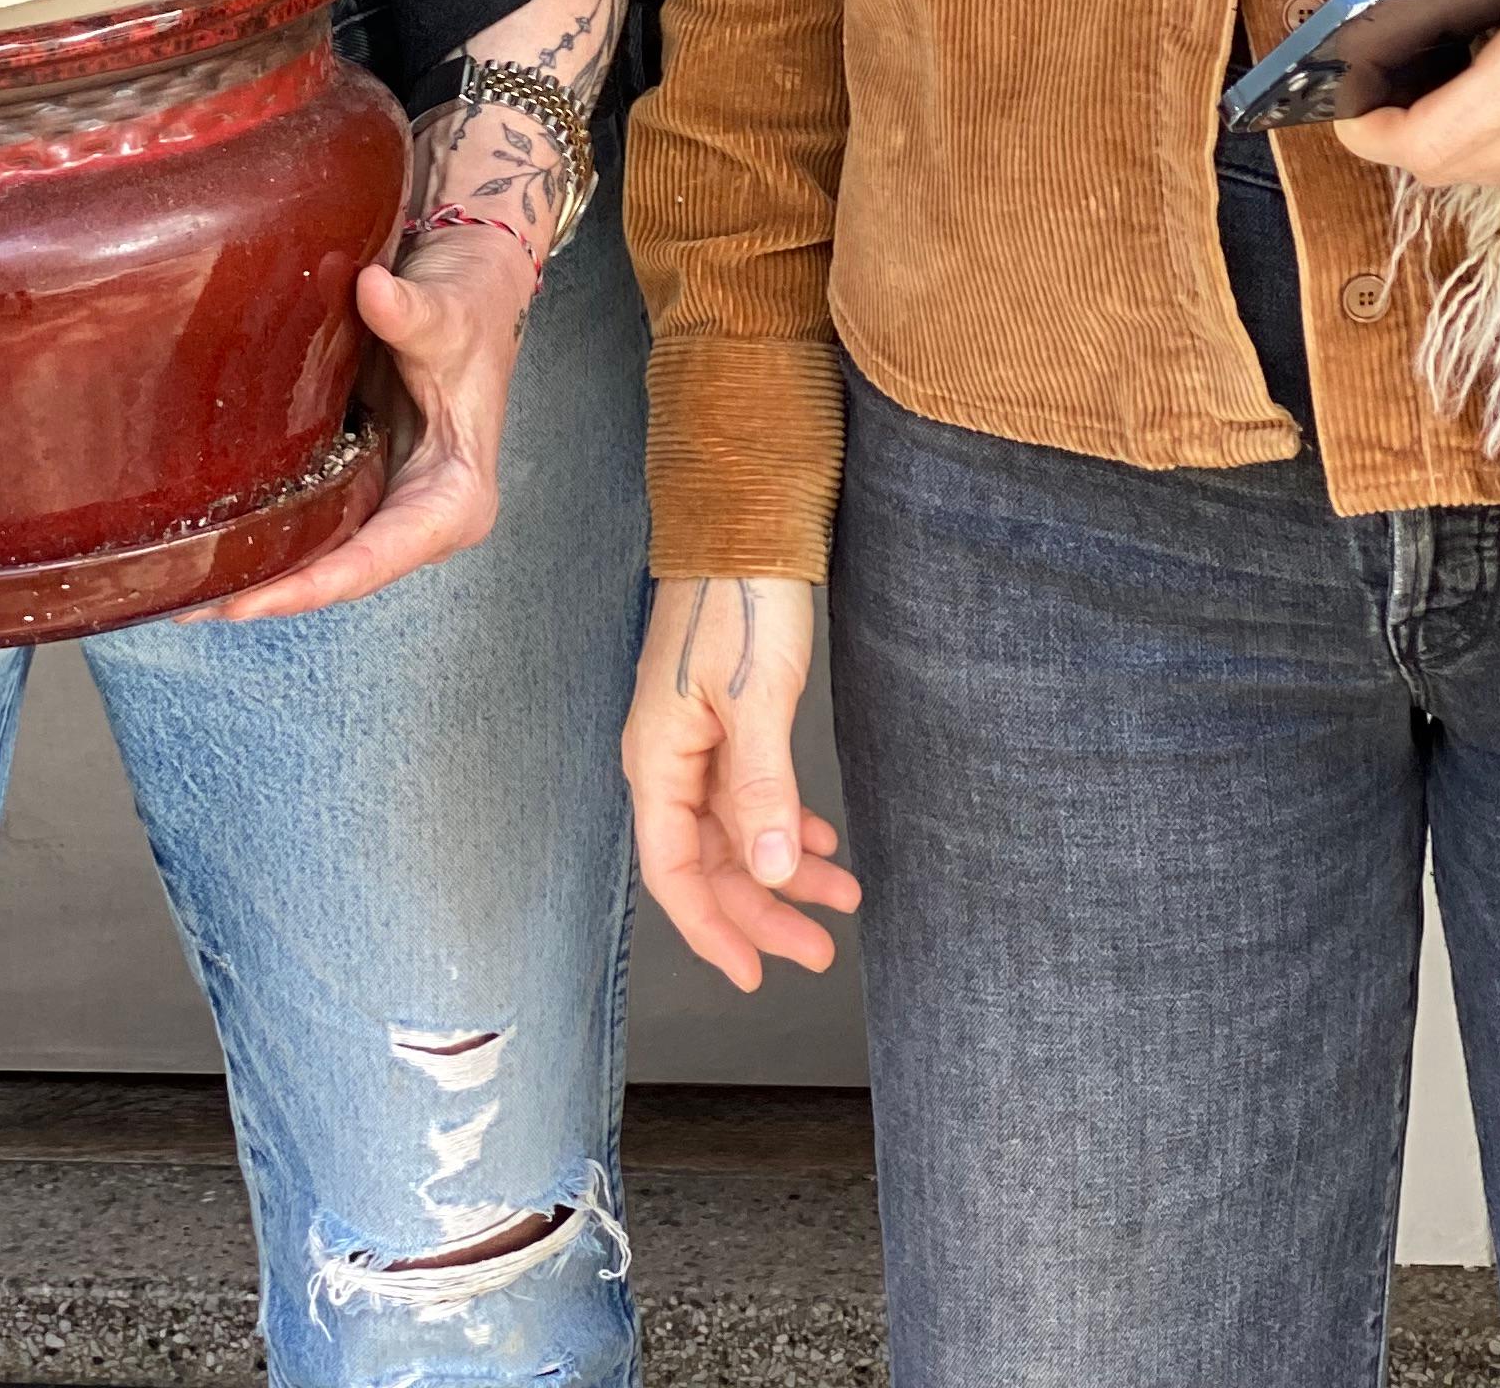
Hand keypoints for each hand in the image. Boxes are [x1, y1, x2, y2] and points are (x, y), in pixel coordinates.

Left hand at [188, 221, 535, 623]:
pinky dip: (262, 529)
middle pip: (339, 572)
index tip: (243, 605)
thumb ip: (411, 314)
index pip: (376, 560)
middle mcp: (420, 516)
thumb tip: (372, 290)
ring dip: (255, 572)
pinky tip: (204, 537)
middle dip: (267, 594)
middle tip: (185, 607)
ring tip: (179, 590)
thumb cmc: (471, 308)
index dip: (308, 586)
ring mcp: (385, 498)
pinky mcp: (357, 474)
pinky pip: (306, 516)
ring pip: (317, 553)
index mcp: (455, 500)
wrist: (470, 283)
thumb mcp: (448, 315)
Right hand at [624, 575, 861, 990]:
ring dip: (783, 869)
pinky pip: (748, 794)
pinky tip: (818, 838)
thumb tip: (770, 873)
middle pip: (708, 862)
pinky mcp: (723, 719)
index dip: (712, 931)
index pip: (674, 872)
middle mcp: (668, 757)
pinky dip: (783, 823)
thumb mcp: (757, 699)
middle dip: (763, 910)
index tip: (755, 975)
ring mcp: (695, 739)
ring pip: (734, 830)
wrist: (746, 524)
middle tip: (820, 949)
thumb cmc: (742, 601)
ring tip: (842, 894)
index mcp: (657, 758)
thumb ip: (762, 789)